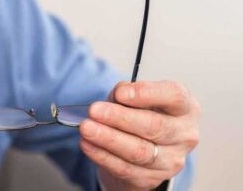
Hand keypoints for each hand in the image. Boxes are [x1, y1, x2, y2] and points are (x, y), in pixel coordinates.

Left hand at [79, 80, 200, 190]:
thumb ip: (126, 93)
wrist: (142, 146)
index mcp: (184, 107)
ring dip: (108, 139)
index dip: (147, 93)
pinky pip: (125, 169)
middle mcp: (184, 135)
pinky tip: (87, 145)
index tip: (121, 93)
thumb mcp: (135, 97)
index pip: (174, 96)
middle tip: (94, 110)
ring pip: (139, 151)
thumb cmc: (141, 113)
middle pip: (155, 126)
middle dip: (120, 118)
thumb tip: (117, 96)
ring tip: (86, 128)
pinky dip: (103, 156)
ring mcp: (171, 160)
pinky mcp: (153, 178)